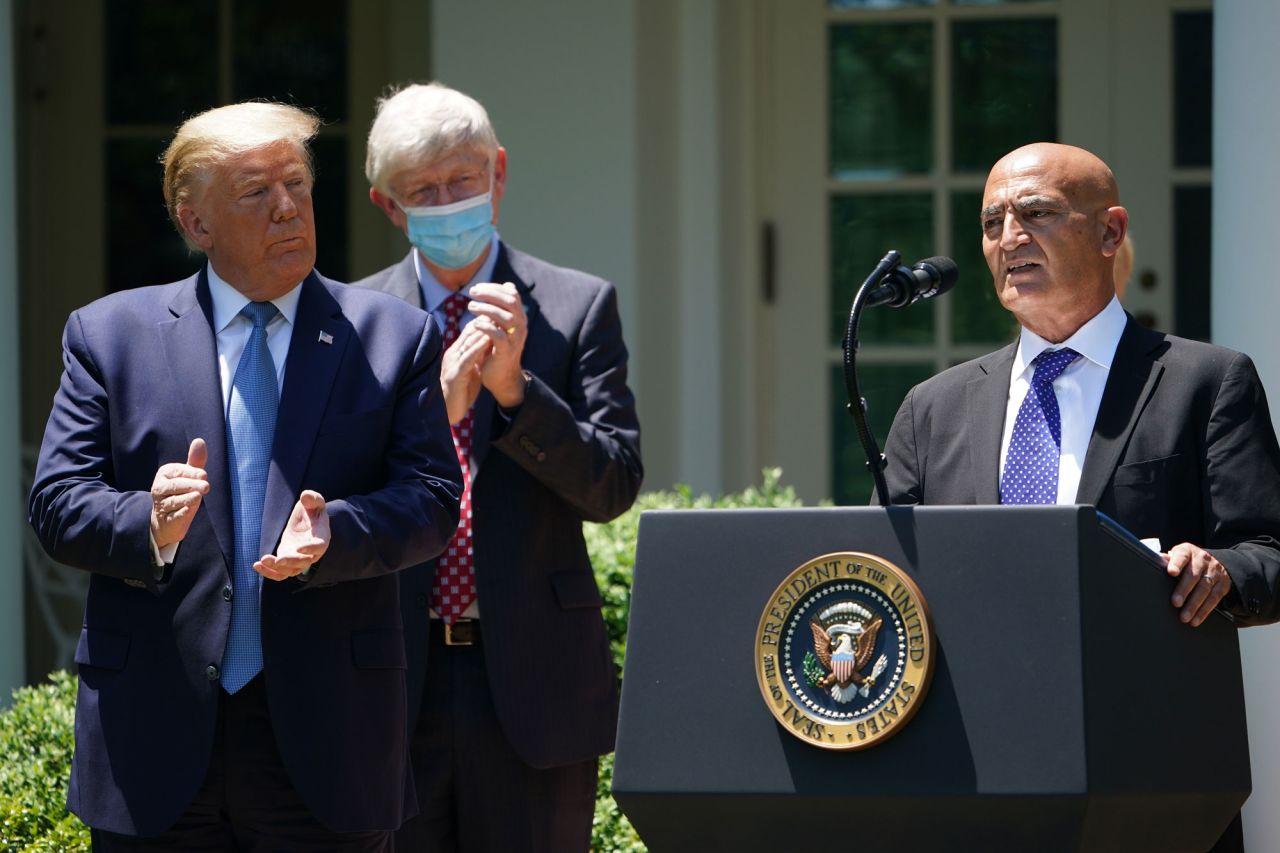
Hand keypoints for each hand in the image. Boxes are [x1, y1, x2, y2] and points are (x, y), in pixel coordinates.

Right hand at [150, 438, 210, 547]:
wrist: (167, 521)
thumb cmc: (182, 492)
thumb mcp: (189, 477)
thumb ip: (195, 461)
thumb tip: (199, 440)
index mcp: (165, 474)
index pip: (178, 471)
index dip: (192, 473)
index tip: (204, 475)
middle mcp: (159, 488)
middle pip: (175, 486)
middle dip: (191, 485)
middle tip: (206, 486)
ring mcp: (161, 505)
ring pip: (173, 501)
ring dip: (186, 499)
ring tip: (197, 497)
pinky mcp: (166, 521)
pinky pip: (173, 516)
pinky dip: (181, 514)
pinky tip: (188, 510)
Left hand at [255, 490, 329, 580]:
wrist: (306, 522)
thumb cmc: (312, 511)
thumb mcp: (315, 502)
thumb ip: (313, 498)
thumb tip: (305, 496)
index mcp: (321, 537)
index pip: (319, 546)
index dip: (311, 549)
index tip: (300, 548)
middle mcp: (312, 553)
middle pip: (304, 563)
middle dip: (291, 562)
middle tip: (279, 559)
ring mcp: (299, 560)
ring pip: (290, 570)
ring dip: (276, 568)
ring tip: (262, 560)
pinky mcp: (287, 563)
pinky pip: (280, 573)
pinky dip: (269, 573)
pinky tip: (256, 565)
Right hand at [441, 322, 490, 423]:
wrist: (449, 411)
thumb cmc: (461, 391)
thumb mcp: (471, 370)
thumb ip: (477, 357)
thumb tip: (488, 344)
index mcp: (457, 353)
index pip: (470, 331)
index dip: (484, 321)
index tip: (499, 313)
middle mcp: (453, 354)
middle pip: (469, 333)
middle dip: (485, 322)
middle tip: (500, 311)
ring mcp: (452, 364)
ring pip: (468, 342)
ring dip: (482, 331)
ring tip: (496, 321)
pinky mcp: (454, 375)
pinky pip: (467, 358)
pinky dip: (477, 348)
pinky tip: (487, 340)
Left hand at [468, 282, 527, 407]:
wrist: (502, 378)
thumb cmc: (497, 349)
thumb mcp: (502, 325)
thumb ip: (503, 307)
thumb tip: (508, 285)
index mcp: (519, 318)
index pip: (512, 294)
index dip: (494, 287)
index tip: (477, 288)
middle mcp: (521, 326)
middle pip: (510, 301)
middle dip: (490, 293)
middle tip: (472, 292)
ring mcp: (515, 339)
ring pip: (505, 317)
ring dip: (486, 308)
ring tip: (470, 306)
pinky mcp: (506, 351)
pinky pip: (498, 335)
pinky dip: (485, 326)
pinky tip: (474, 323)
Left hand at [1165, 542, 1229, 626]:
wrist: (1215, 561)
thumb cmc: (1187, 561)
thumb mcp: (1178, 556)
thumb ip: (1167, 560)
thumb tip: (1158, 560)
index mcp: (1188, 551)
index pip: (1182, 556)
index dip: (1176, 563)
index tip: (1171, 572)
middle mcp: (1203, 560)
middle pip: (1193, 576)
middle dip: (1184, 590)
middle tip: (1175, 603)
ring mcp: (1215, 572)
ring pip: (1205, 589)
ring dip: (1194, 605)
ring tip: (1184, 617)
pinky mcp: (1223, 584)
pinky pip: (1214, 599)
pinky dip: (1204, 611)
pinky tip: (1196, 620)